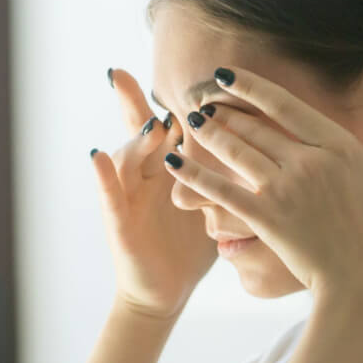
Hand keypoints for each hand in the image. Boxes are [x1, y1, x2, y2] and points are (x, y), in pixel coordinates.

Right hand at [92, 69, 216, 318]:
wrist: (166, 292)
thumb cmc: (190, 247)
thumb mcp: (213, 201)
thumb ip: (225, 171)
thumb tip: (265, 142)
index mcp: (168, 167)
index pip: (170, 124)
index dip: (175, 98)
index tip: (172, 70)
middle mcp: (144, 175)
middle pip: (139, 130)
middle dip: (131, 101)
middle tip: (125, 73)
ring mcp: (129, 197)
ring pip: (126, 158)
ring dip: (136, 139)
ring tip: (152, 124)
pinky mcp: (119, 223)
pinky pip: (109, 195)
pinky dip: (102, 175)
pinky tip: (97, 155)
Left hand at [165, 67, 362, 309]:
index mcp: (341, 147)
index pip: (286, 105)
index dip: (251, 87)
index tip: (226, 75)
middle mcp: (309, 161)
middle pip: (254, 126)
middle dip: (223, 110)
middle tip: (200, 101)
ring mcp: (285, 189)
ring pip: (235, 151)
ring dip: (208, 133)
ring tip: (190, 122)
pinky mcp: (266, 219)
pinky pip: (221, 190)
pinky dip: (194, 174)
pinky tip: (172, 161)